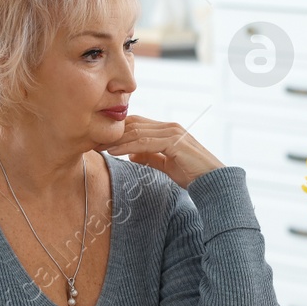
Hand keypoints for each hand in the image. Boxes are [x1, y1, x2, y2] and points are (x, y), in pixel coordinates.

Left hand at [105, 116, 223, 187]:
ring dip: (116, 139)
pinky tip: (114, 151)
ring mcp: (173, 133)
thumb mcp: (166, 165)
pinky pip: (145, 143)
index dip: (117, 130)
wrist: (214, 182)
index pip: (137, 124)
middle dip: (112, 132)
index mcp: (167, 130)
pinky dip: (127, 146)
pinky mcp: (174, 142)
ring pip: (137, 132)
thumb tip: (132, 155)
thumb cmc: (193, 175)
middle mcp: (170, 127)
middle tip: (92, 140)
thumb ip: (151, 157)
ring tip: (98, 146)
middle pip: (134, 124)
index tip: (99, 140)